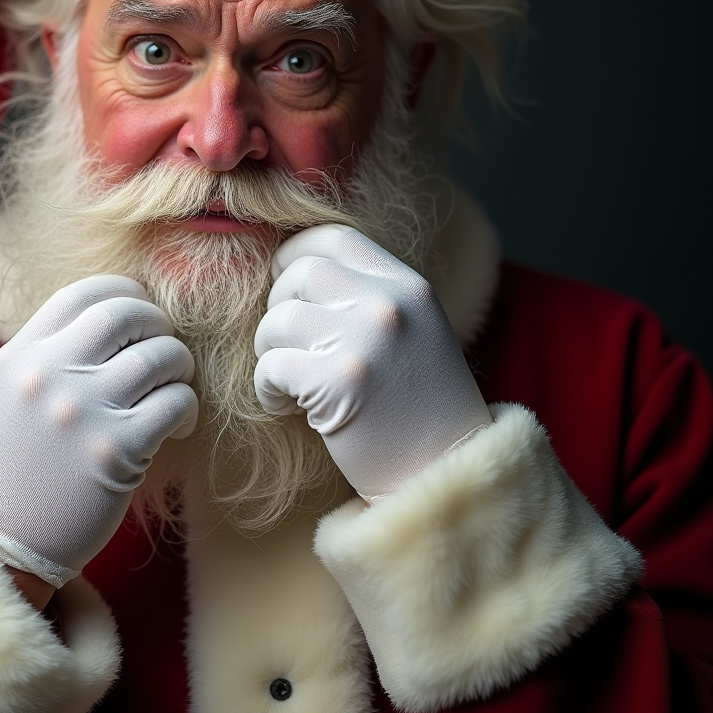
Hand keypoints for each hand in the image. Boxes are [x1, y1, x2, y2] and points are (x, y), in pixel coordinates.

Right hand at [0, 275, 196, 585]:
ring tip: (173, 387)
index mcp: (20, 357)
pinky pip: (176, 402)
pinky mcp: (116, 450)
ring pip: (160, 354)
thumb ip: (48, 355)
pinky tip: (177, 423)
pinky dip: (187, 407)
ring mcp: (82, 411)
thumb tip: (109, 318)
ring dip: (179, 365)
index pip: (81, 294)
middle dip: (157, 322)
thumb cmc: (11, 468)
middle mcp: (48, 375)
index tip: (140, 308)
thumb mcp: (9, 396)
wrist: (0, 542)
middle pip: (124, 313)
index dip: (123, 292)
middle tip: (163, 345)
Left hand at [253, 225, 490, 498]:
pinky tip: (287, 408)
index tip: (283, 282)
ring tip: (290, 382)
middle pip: (300, 274)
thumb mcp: (412, 332)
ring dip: (270, 352)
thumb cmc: (418, 406)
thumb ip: (366, 296)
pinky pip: (271, 366)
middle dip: (279, 308)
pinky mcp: (339, 384)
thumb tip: (292, 269)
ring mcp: (366, 342)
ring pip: (278, 320)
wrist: (444, 475)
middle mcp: (389, 305)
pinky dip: (267, 389)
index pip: (335, 238)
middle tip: (287, 345)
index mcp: (409, 286)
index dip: (297, 254)